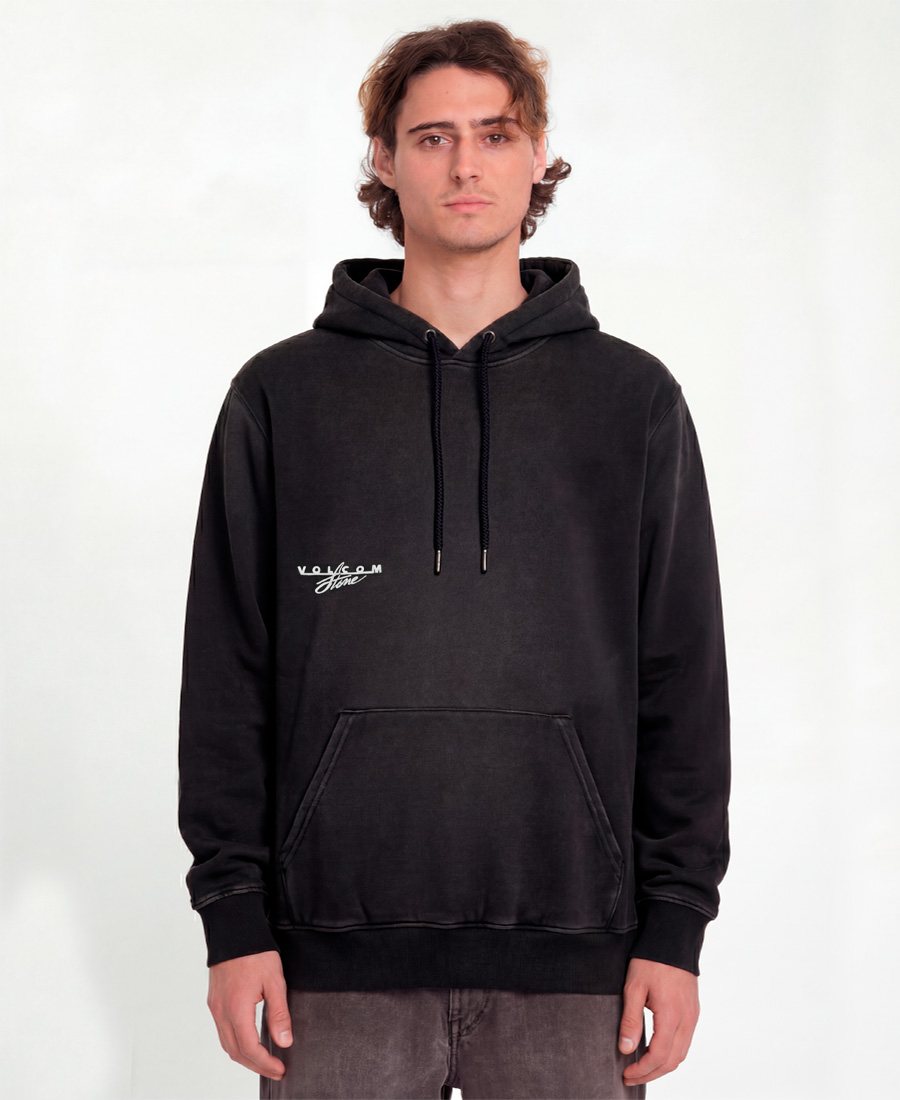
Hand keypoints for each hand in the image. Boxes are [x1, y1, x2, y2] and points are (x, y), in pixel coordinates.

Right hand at [207, 949, 292, 1079]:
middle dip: (256, 1066)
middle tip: (275, 1070)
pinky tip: (248, 1041)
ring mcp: (215, 1007)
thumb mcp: (275, 982)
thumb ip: (279, 1014)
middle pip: (236, 1052)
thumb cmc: (255, 952)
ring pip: (226, 1044)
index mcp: (237, 1009)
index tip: (280, 1069)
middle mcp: (221, 1012)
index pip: (250, 1049)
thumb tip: (284, 1042)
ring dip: (244, 1057)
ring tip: (263, 1061)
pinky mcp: (214, 1001)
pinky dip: (235, 1043)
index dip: (266, 1064)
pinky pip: (222, 1031)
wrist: (234, 930)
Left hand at [618, 957, 699, 1087]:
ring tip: (642, 1068)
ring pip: (681, 1054)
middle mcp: (687, 1020)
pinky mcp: (693, 1011)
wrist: (673, 939)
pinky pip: (685, 1041)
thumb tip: (625, 1049)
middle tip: (631, 1077)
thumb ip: (630, 1020)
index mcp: (671, 1016)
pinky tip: (656, 1051)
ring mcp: (693, 1016)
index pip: (659, 1056)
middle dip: (651, 1073)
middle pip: (672, 1061)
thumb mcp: (633, 987)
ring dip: (662, 1066)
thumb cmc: (651, 960)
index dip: (642, 1070)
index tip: (626, 1073)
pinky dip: (671, 1053)